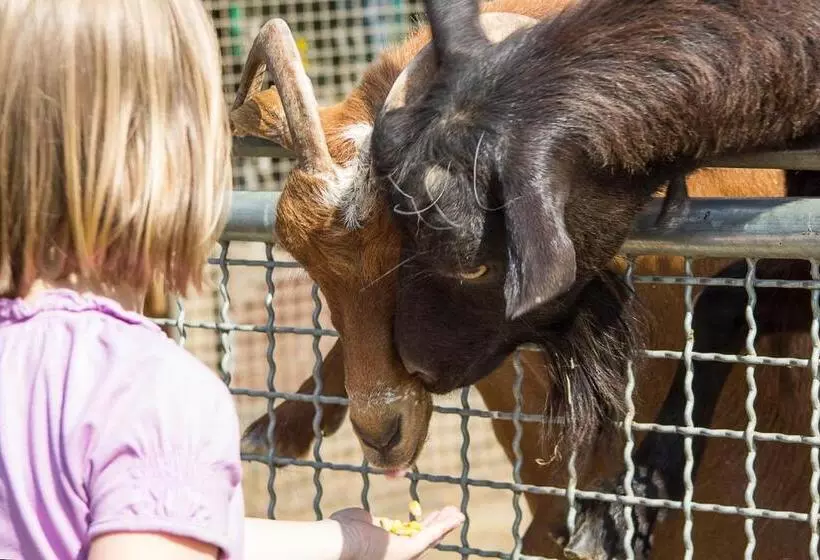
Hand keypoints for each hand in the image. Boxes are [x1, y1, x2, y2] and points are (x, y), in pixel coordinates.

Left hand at [331, 506, 463, 559]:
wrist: (339, 540)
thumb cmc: (341, 531)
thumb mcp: (359, 520)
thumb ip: (369, 521)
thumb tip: (371, 519)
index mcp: (384, 548)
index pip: (407, 537)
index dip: (420, 525)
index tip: (429, 514)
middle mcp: (396, 556)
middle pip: (423, 539)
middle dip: (438, 525)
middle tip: (450, 513)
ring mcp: (403, 555)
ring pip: (430, 539)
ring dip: (445, 525)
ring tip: (458, 514)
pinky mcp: (409, 551)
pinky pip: (430, 537)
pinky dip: (444, 526)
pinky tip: (455, 517)